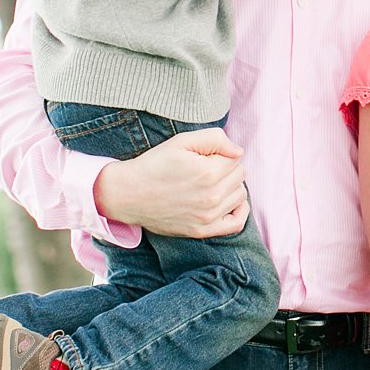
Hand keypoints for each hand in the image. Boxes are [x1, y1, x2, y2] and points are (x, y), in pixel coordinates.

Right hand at [93, 128, 250, 238]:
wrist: (129, 194)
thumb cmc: (154, 165)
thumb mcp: (181, 141)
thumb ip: (215, 139)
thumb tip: (238, 151)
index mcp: (208, 172)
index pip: (235, 158)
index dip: (219, 154)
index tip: (202, 157)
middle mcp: (212, 196)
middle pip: (239, 176)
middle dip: (226, 168)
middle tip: (203, 169)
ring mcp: (208, 216)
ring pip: (240, 195)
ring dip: (230, 187)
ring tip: (209, 184)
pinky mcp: (203, 231)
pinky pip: (237, 223)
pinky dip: (239, 211)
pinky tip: (228, 201)